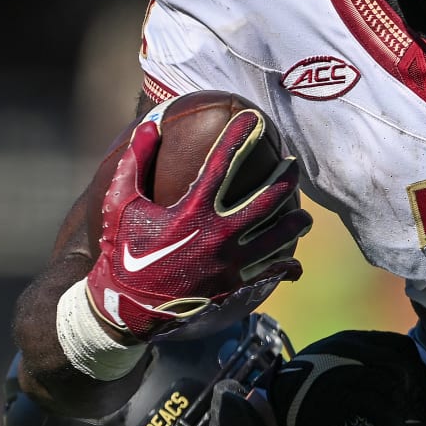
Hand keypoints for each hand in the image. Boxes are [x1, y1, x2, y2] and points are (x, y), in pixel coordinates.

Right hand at [86, 112, 310, 343]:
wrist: (125, 308)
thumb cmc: (122, 252)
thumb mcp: (120, 205)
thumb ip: (135, 163)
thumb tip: (150, 125)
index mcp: (192, 211)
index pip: (223, 163)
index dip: (240, 136)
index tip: (254, 117)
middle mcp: (218, 235)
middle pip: (267, 199)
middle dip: (285, 178)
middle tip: (294, 164)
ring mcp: (230, 264)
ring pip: (279, 238)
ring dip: (296, 223)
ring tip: (305, 215)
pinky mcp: (234, 287)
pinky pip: (270, 274)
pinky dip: (285, 268)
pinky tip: (296, 264)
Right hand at [265, 330, 425, 425]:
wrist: (273, 408)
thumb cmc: (309, 390)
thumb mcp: (336, 362)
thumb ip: (364, 361)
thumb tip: (406, 379)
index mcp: (351, 340)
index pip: (401, 346)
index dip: (420, 371)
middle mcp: (349, 351)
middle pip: (401, 366)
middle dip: (419, 393)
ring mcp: (342, 372)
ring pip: (393, 387)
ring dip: (409, 412)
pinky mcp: (337, 398)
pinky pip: (380, 409)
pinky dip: (395, 425)